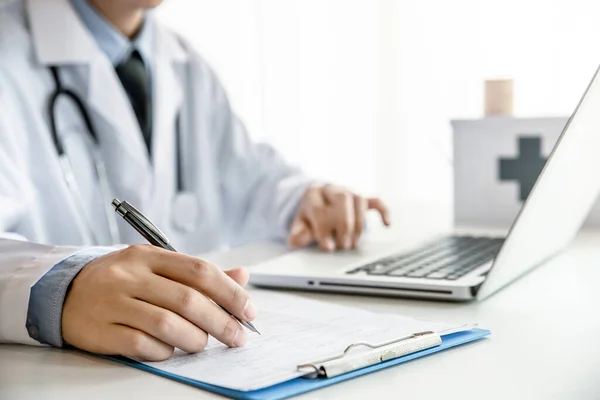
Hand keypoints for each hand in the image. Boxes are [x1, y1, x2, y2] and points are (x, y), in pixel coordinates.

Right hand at [62, 245, 255, 360]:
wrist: (63, 292)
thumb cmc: (122, 281)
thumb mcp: (158, 267)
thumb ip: (198, 274)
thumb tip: (242, 277)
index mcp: (149, 255)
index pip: (200, 270)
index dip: (230, 292)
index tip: (249, 311)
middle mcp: (130, 275)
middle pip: (188, 300)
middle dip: (222, 322)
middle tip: (238, 336)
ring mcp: (113, 302)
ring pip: (167, 324)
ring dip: (195, 339)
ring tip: (202, 343)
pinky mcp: (100, 330)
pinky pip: (143, 345)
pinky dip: (164, 351)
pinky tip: (169, 349)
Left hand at [288, 184, 389, 250]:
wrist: (317, 206)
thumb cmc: (309, 219)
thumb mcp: (298, 226)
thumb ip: (297, 234)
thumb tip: (297, 240)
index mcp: (313, 194)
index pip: (319, 207)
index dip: (323, 228)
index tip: (327, 247)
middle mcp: (332, 190)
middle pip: (342, 200)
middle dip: (344, 225)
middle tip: (342, 245)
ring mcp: (348, 193)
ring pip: (359, 201)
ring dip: (358, 224)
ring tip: (353, 244)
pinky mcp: (362, 200)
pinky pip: (376, 201)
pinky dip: (383, 212)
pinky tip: (387, 225)